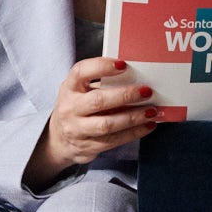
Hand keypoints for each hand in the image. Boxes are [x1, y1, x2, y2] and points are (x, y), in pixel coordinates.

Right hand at [24, 57, 156, 189]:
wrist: (60, 139)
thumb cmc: (78, 107)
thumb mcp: (82, 91)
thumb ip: (102, 83)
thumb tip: (137, 78)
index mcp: (70, 88)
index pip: (81, 72)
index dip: (101, 66)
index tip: (123, 65)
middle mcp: (70, 108)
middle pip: (98, 101)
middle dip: (125, 96)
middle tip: (146, 91)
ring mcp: (77, 130)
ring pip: (107, 125)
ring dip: (133, 118)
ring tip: (151, 111)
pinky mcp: (87, 147)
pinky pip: (113, 141)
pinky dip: (134, 133)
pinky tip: (147, 125)